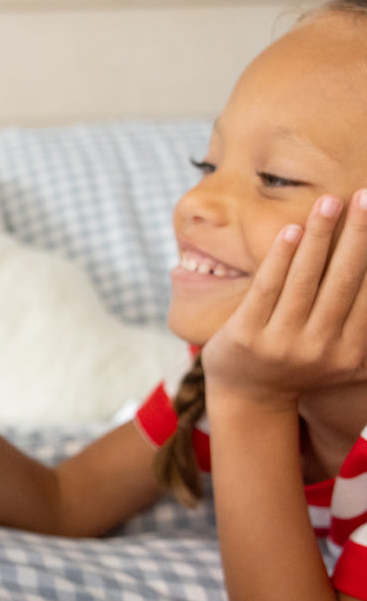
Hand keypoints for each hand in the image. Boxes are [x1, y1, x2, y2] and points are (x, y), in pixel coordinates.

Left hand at [202, 190, 366, 410]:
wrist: (248, 398)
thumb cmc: (300, 365)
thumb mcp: (340, 355)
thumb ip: (361, 325)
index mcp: (349, 352)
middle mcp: (318, 348)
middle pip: (344, 280)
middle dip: (359, 234)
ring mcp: (279, 342)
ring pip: (304, 279)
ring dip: (320, 236)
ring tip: (330, 201)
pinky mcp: (245, 334)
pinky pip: (266, 287)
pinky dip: (280, 257)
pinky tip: (292, 229)